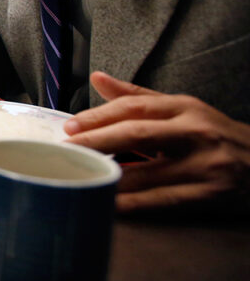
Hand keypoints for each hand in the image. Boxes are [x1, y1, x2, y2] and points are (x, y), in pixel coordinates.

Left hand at [65, 71, 249, 212]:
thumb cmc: (214, 135)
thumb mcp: (183, 109)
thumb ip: (138, 96)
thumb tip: (97, 77)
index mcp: (185, 108)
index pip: (135, 107)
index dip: (99, 116)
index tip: (70, 127)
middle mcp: (196, 132)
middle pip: (137, 134)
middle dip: (97, 142)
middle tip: (66, 149)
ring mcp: (206, 165)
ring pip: (147, 172)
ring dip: (109, 176)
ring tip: (78, 176)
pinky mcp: (211, 194)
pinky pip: (164, 200)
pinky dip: (134, 203)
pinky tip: (109, 203)